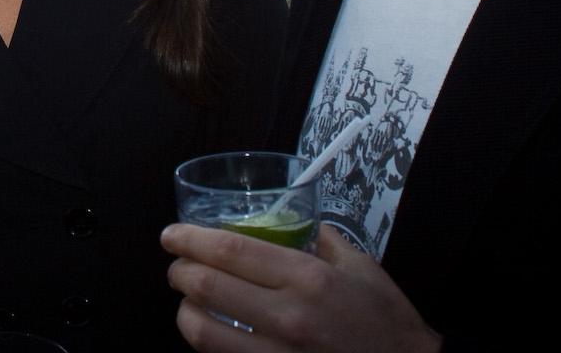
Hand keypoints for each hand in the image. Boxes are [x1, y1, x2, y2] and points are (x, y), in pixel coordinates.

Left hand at [161, 223, 441, 352]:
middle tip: (175, 264)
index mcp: (309, 279)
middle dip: (179, 271)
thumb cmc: (387, 320)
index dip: (191, 239)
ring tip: (186, 300)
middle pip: (208, 287)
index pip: (231, 252)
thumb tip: (293, 220)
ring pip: (204, 334)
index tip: (173, 234)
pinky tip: (210, 331)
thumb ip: (322, 238)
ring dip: (184, 312)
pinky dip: (208, 344)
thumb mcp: (360, 266)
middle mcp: (290, 317)